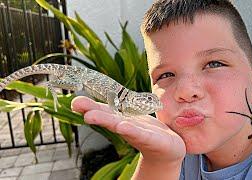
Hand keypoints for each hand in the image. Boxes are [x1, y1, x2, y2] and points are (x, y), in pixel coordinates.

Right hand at [71, 96, 185, 162]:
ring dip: (106, 121)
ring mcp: (138, 134)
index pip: (105, 110)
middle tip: (76, 104)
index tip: (75, 101)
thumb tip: (106, 93)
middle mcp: (126, 126)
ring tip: (91, 116)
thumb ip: (120, 107)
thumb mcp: (133, 117)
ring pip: (121, 126)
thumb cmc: (149, 131)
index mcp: (122, 119)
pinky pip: (141, 134)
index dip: (90, 105)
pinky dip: (131, 130)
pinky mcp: (152, 140)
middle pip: (109, 118)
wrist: (168, 149)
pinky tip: (122, 126)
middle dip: (93, 111)